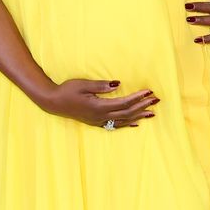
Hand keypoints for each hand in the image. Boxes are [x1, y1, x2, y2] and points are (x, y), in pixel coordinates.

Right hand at [37, 78, 158, 128]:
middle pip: (127, 112)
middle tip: (155, 100)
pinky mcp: (96, 122)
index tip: (148, 91)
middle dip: (142, 106)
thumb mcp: (83, 84)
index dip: (137, 97)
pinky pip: (115, 125)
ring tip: (152, 113)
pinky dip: (127, 124)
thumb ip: (101, 86)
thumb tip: (117, 84)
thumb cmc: (67, 90)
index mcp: (99, 106)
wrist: (53, 103)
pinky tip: (136, 123)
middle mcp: (101, 116)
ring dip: (138, 116)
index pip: (124, 102)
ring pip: (123, 120)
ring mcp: (98, 121)